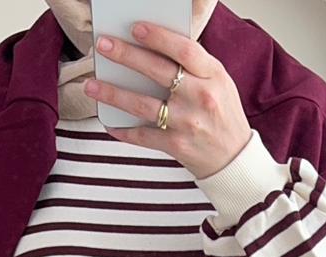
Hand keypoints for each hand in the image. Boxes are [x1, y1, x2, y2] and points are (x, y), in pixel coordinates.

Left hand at [85, 21, 250, 179]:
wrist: (234, 158)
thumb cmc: (222, 115)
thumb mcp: (219, 82)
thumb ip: (195, 65)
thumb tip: (156, 46)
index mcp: (213, 75)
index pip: (184, 50)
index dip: (158, 37)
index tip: (136, 28)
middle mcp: (200, 97)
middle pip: (158, 71)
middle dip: (126, 56)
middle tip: (103, 45)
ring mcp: (188, 123)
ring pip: (143, 104)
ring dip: (113, 94)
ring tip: (92, 84)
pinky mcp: (177, 146)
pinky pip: (143, 136)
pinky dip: (124, 131)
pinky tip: (108, 123)